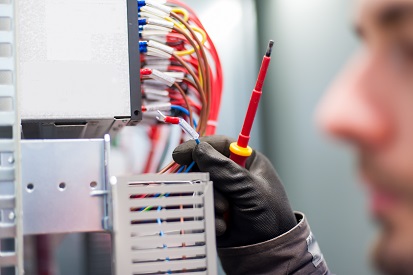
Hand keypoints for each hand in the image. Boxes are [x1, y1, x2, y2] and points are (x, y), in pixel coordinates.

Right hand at [173, 135, 296, 247]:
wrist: (268, 252)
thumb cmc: (270, 217)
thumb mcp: (250, 189)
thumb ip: (225, 169)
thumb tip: (199, 149)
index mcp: (247, 162)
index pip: (220, 145)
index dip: (200, 146)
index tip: (181, 154)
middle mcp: (233, 175)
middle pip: (204, 166)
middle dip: (206, 181)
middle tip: (210, 191)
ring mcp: (222, 193)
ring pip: (199, 187)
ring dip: (210, 201)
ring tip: (225, 212)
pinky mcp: (213, 210)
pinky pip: (199, 206)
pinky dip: (208, 216)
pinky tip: (223, 226)